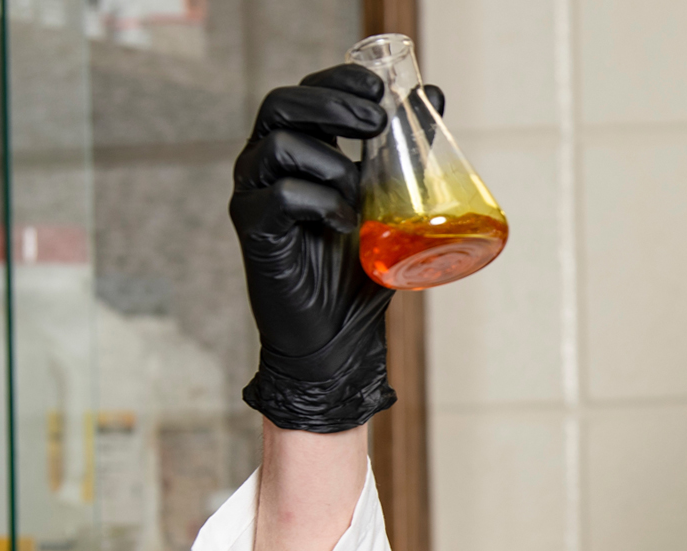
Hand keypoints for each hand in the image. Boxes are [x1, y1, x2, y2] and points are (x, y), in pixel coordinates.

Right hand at [230, 64, 444, 432]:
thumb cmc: (360, 268)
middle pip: (281, 105)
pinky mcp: (253, 228)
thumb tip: (433, 94)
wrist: (338, 334)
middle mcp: (267, 165)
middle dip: (332, 104)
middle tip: (377, 121)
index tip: (379, 87)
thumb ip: (406, 150)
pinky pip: (281, 196)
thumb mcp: (391, 200)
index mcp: (298, 151)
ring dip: (333, 164)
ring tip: (360, 197)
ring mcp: (254, 195)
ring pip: (279, 144)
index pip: (305, 93)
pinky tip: (347, 224)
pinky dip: (322, 204)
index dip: (337, 80)